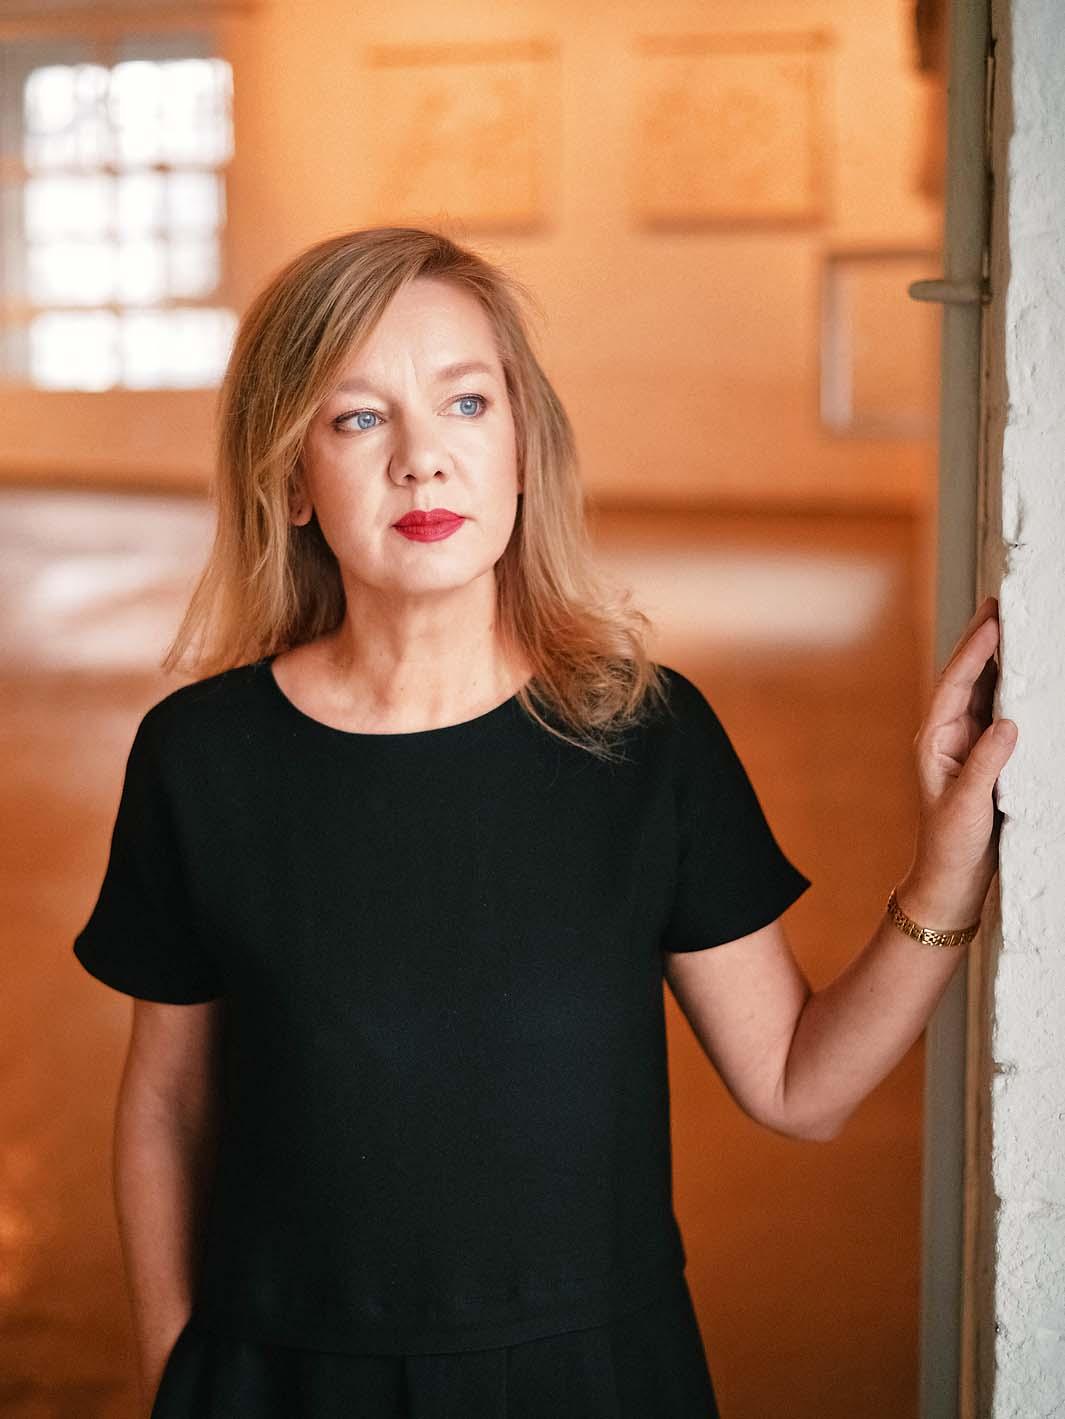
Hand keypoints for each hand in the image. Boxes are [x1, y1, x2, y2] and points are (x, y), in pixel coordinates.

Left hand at [906, 595, 1017, 906]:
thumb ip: (986, 764)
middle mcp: (947, 736)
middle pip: (966, 678)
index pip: (955, 686)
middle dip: (981, 640)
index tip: (992, 620)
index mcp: (934, 741)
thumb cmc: (951, 846)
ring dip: (995, 659)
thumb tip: (1008, 724)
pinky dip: (1009, 689)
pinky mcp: (985, 758)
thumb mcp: (968, 806)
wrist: (950, 880)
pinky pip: (997, 713)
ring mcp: (966, 745)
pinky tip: (1023, 674)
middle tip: (999, 603)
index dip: (974, 651)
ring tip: (1011, 625)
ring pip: (982, 691)